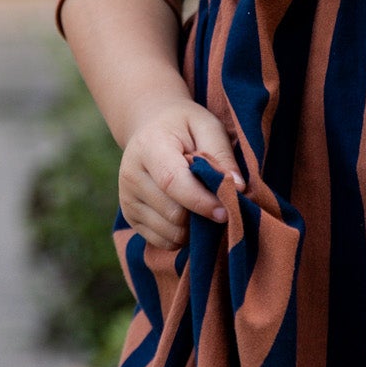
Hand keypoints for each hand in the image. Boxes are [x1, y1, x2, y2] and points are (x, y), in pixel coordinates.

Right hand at [118, 100, 245, 250]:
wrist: (149, 126)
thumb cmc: (184, 125)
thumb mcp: (207, 126)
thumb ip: (222, 155)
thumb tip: (238, 189)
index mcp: (148, 148)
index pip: (173, 182)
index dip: (201, 201)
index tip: (227, 211)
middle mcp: (131, 176)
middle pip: (172, 213)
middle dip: (203, 215)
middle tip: (222, 204)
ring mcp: (127, 199)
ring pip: (169, 232)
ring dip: (194, 228)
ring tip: (205, 206)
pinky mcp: (130, 217)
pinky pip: (162, 241)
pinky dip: (182, 236)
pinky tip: (191, 215)